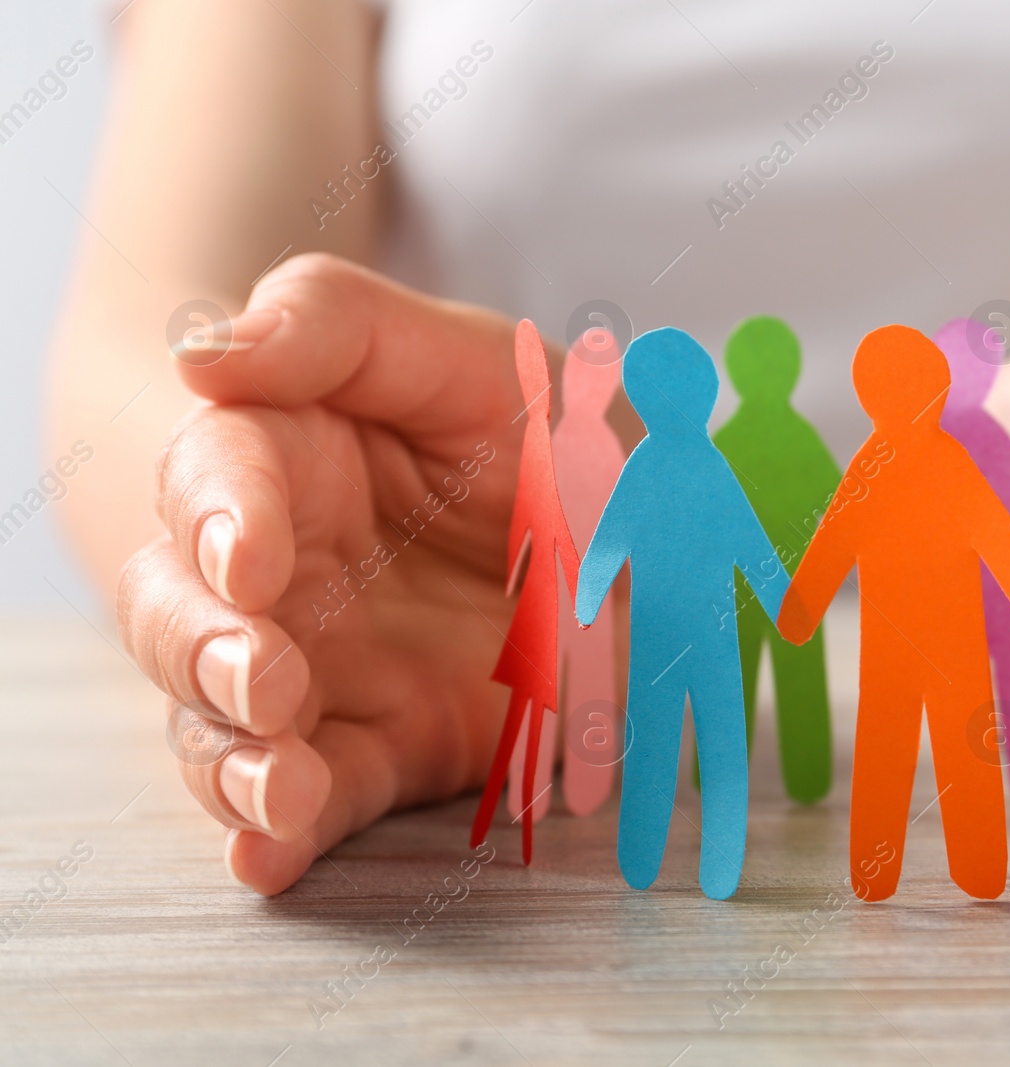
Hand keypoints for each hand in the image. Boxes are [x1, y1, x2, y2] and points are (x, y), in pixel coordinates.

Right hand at [118, 254, 528, 893]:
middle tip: (264, 679)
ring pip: (222, 719)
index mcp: (291, 457)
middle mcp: (282, 572)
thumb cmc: (535, 424)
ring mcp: (320, 668)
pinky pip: (313, 796)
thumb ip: (335, 327)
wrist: (633, 529)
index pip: (219, 476)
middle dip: (206, 649)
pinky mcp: (377, 747)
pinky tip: (268, 854)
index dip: (222, 516)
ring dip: (233, 759)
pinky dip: (282, 832)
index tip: (252, 556)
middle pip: (183, 610)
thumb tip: (199, 353)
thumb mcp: (467, 356)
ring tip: (276, 790)